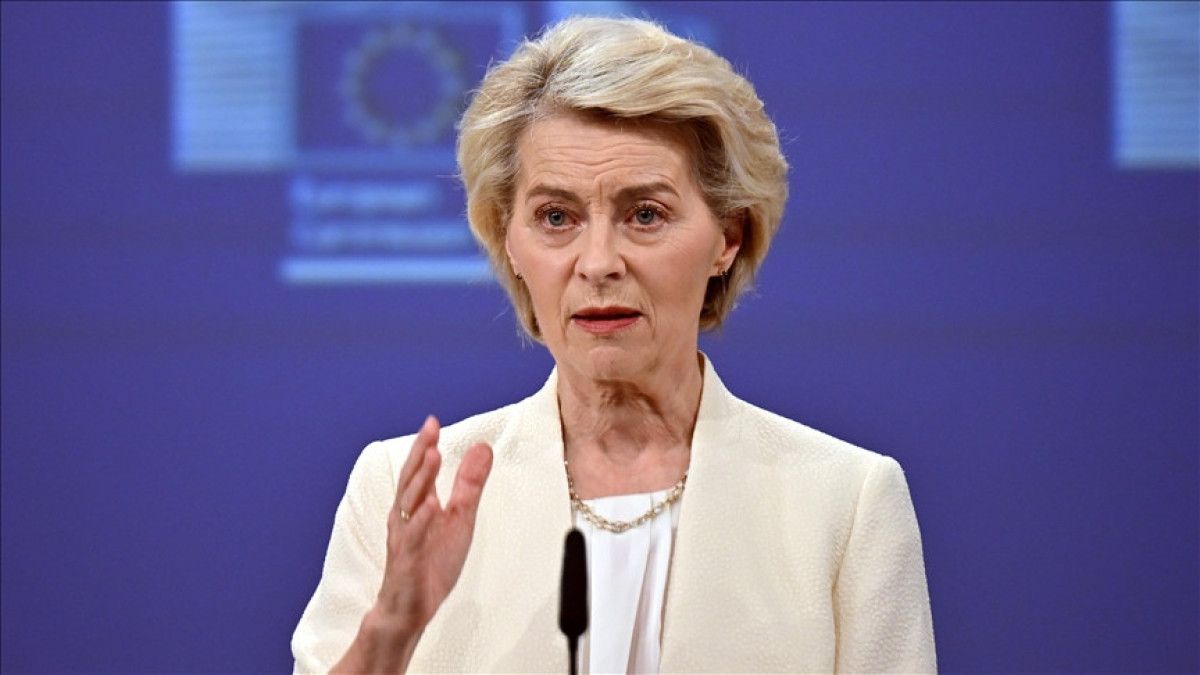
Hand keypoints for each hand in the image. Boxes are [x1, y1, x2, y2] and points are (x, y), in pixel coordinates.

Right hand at [375, 415, 493, 636]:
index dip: (425, 445)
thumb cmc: (431, 561)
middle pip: (411, 480)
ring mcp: (404, 539)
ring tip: (433, 455)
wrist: (410, 608)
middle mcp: (405, 518)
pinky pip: (413, 539)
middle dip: (420, 453)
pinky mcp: (407, 562)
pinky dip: (420, 522)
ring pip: (409, 504)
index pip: (419, 471)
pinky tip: (430, 505)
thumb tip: (482, 448)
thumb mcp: (459, 518)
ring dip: (421, 479)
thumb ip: (469, 484)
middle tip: (430, 428)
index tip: (433, 421)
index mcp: (416, 506)